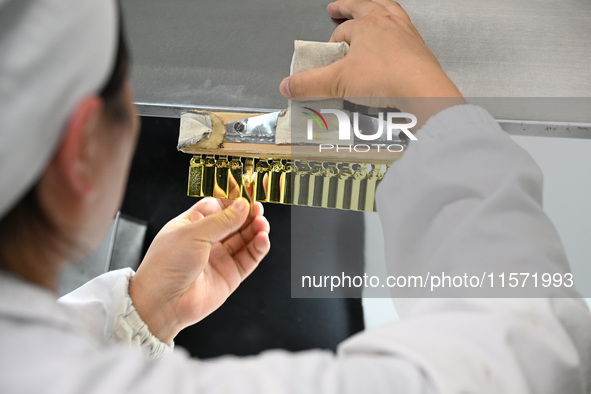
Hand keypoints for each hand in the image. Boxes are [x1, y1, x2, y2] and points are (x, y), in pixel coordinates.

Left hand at [128, 198, 269, 342]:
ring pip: (244, 239)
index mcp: (192, 224)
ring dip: (255, 229)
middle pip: (234, 221)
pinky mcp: (230, 275)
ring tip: (262, 223)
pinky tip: (262, 239)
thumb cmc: (166, 265)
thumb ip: (221, 220)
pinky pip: (249, 258)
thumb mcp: (193, 234)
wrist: (162, 303)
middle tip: (258, 208)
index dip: (232, 200)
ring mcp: (219, 258)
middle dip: (247, 214)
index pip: (217, 206)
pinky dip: (258, 248)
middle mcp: (207, 240)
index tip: (247, 194)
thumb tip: (243, 206)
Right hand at [279, 0, 464, 123]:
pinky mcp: (419, 47)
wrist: (422, 90)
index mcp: (366, 25)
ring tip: (370, 8)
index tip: (324, 57)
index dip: (330, 44)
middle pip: (364, 7)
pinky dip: (397, 26)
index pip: (341, 30)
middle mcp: (387, 23)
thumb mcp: (338, 82)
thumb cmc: (387, 79)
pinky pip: (406, 27)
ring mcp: (406, 33)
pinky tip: (396, 34)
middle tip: (336, 8)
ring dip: (376, 7)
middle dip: (348, 8)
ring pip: (389, 10)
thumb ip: (310, 84)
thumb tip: (288, 85)